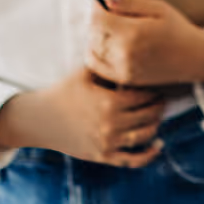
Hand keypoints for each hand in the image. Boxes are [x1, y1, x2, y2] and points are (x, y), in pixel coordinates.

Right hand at [0, 67, 165, 166]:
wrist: (41, 120)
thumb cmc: (63, 92)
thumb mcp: (84, 72)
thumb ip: (106, 62)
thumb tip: (124, 43)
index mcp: (109, 102)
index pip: (144, 96)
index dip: (154, 89)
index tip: (157, 84)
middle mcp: (112, 124)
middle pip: (149, 115)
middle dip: (159, 106)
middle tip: (162, 99)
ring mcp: (109, 142)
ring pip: (145, 136)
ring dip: (156, 125)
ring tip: (157, 116)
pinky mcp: (104, 156)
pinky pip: (133, 160)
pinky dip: (149, 155)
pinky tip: (158, 145)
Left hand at [86, 0, 203, 88]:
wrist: (194, 59)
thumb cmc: (177, 29)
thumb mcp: (158, 8)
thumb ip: (130, 3)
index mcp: (133, 33)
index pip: (97, 19)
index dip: (96, 8)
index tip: (101, 3)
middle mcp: (124, 53)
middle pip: (93, 33)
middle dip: (97, 21)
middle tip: (108, 14)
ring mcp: (123, 69)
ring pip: (92, 49)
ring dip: (96, 37)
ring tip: (111, 29)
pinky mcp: (124, 79)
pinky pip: (96, 65)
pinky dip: (95, 53)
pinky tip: (108, 45)